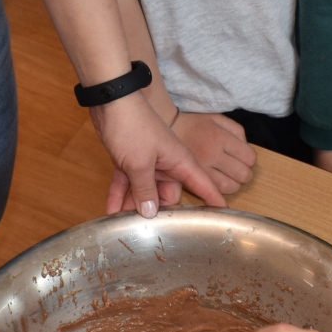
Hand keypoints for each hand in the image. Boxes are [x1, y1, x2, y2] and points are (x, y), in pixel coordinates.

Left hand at [97, 93, 224, 216]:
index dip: (213, 200)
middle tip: (146, 229)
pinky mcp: (129, 160)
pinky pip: (126, 182)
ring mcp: (147, 162)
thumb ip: (145, 190)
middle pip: (168, 195)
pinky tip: (110, 210)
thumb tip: (150, 213)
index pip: (202, 184)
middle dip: (157, 211)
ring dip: (132, 205)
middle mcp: (166, 164)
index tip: (221, 218)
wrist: (111, 101)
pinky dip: (118, 194)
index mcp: (179, 161)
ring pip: (144, 191)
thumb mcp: (140, 164)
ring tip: (121, 225)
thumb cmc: (132, 127)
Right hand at [173, 112, 256, 195]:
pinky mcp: (191, 179)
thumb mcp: (218, 118)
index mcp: (220, 137)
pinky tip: (217, 184)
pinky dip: (220, 191)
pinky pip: (213, 192)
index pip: (249, 157)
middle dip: (244, 174)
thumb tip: (246, 149)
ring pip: (230, 187)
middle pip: (243, 175)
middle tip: (238, 171)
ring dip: (234, 185)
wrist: (166, 130)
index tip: (243, 159)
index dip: (249, 160)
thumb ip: (237, 131)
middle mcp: (212, 154)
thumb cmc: (195, 125)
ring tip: (228, 178)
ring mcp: (201, 168)